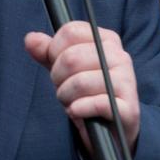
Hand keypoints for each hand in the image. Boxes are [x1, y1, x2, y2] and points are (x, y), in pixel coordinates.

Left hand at [25, 22, 139, 157]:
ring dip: (66, 96)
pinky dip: (79, 110)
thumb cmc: (86, 93)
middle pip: (71, 57)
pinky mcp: (128, 108)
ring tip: (70, 102)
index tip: (55, 63)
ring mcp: (126, 81)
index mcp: (106, 40)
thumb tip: (30, 39)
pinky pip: (96, 103)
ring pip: (80, 82)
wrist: (111, 128)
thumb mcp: (64, 70)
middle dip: (57, 77)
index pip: (71, 31)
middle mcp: (120, 56)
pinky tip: (77, 111)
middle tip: (62, 88)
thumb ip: (47, 53)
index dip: (54, 50)